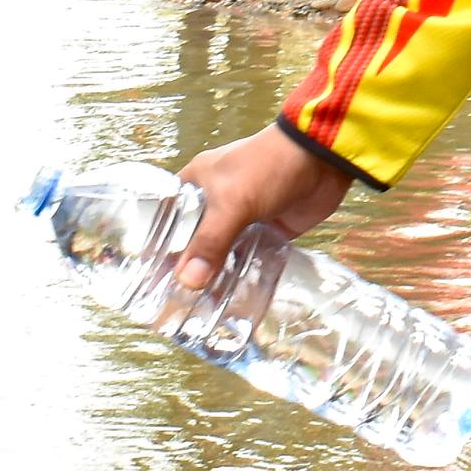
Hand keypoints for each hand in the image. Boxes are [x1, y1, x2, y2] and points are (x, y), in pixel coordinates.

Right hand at [172, 123, 354, 298]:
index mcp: (196, 184)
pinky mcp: (268, 231)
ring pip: (222, 252)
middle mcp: (215, 202)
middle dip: (187, 269)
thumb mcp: (232, 202)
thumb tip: (188, 282)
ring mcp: (242, 218)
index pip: (167, 220)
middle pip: (194, 240)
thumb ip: (210, 241)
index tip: (148, 280)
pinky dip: (243, 275)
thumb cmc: (267, 167)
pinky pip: (249, 257)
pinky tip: (233, 300)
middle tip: (173, 304)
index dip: (157, 247)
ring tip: (199, 312)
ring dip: (215, 275)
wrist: (322, 159)